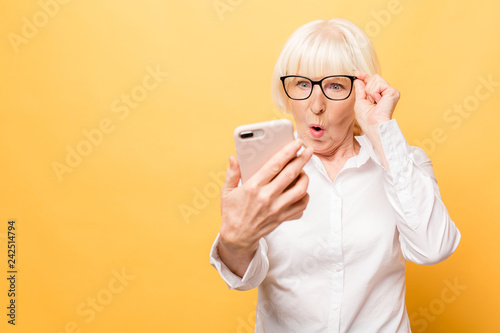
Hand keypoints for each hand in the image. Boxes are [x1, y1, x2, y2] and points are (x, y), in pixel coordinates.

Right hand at [218, 139, 312, 275]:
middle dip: (302, 159)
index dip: (288, 152)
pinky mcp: (282, 218)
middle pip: (291, 174)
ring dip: (305, 178)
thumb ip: (232, 173)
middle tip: (308, 150)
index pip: (274, 165)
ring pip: (300, 190)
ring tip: (304, 171)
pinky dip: (305, 196)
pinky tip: (301, 190)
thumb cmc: (232, 212)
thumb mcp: (227, 192)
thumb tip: (233, 157)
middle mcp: (266, 197)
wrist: (237, 238)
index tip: (296, 143)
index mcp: (252, 187)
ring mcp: (276, 208)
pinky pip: (301, 205)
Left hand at [353, 72, 399, 133]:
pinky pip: (378, 84)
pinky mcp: (393, 92)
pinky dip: (374, 93)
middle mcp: (386, 92)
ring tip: (375, 102)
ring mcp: (390, 91)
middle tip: (370, 100)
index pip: (372, 81)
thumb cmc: (366, 118)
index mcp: (379, 94)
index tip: (355, 73)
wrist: (373, 125)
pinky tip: (378, 101)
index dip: (364, 76)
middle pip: (373, 77)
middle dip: (367, 88)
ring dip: (370, 91)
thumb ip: (360, 90)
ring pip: (375, 79)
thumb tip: (358, 79)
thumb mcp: (360, 102)